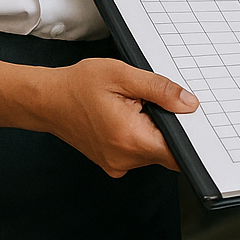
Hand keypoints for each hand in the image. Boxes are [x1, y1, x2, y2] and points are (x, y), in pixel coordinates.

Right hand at [32, 57, 196, 176]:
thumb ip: (160, 89)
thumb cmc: (79, 85)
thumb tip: (189, 104)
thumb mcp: (123, 75)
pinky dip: (142, 135)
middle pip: (167, 150)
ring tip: (135, 106)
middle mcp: (124, 158)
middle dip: (170, 126)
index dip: (190, 135)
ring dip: (154, 129)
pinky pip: (139, 152)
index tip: (191, 118)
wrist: (48, 100)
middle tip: (154, 101)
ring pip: (154, 150)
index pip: (177, 151)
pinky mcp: (113, 162)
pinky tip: (128, 116)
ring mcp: (117, 164)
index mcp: (129, 138)